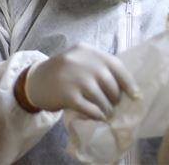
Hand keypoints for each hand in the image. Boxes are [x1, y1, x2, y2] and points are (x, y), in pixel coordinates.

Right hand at [25, 43, 140, 120]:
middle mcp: (82, 62)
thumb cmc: (61, 73)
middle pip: (110, 84)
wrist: (34, 81)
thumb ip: (97, 67)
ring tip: (106, 114)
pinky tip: (97, 117)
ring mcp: (74, 78)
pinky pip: (90, 108)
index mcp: (87, 51)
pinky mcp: (67, 95)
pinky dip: (96, 115)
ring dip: (107, 109)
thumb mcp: (78, 61)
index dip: (128, 82)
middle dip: (115, 98)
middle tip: (113, 105)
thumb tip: (125, 88)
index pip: (116, 65)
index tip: (135, 95)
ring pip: (102, 98)